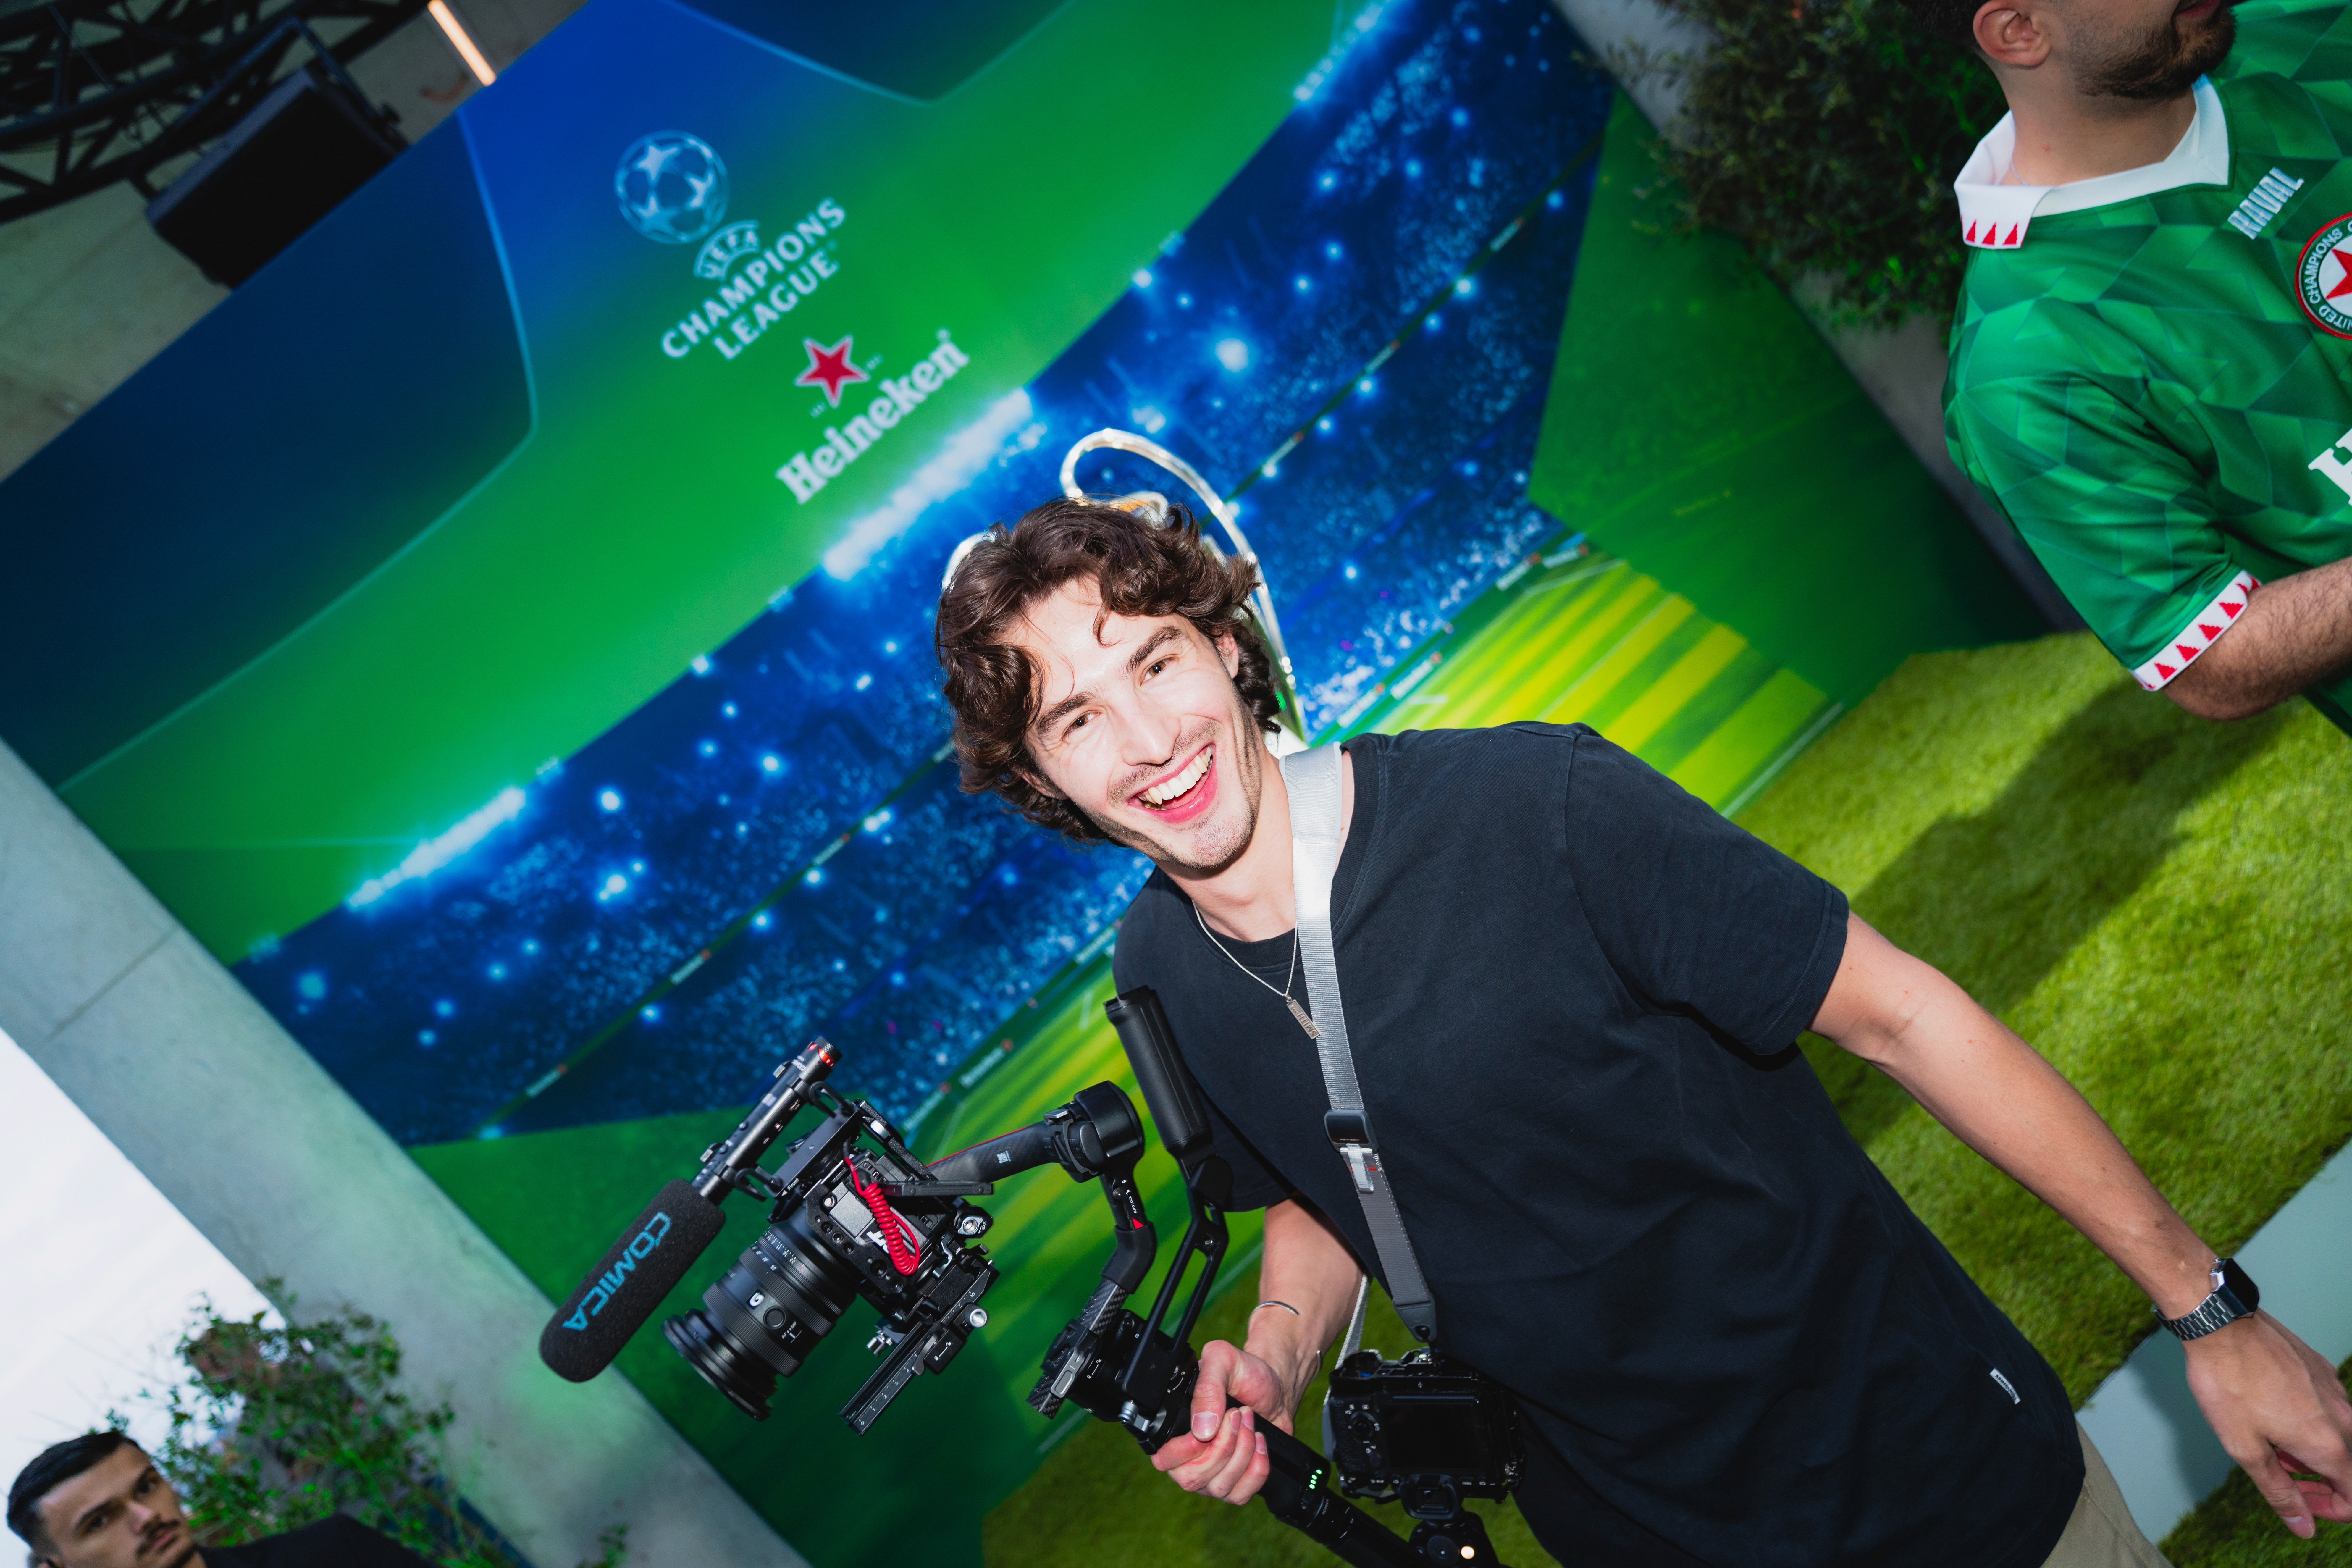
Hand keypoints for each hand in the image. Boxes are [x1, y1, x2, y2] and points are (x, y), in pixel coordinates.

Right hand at [1150, 1338, 1297, 1505]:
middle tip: (1237, 1415)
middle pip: (1193, 1479)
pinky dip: (1257, 1468)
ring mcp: (1213, 1477)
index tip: (1211, 1427)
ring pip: (1219, 1487)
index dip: (1186, 1449)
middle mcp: (1190, 1459)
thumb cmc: (1245, 1374)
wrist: (1275, 1387)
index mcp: (1175, 1431)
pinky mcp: (1238, 1485)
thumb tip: (1201, 1429)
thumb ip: (1207, 1387)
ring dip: (1242, 1452)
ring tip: (1249, 1421)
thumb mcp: (1224, 1361)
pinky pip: (1242, 1494)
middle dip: (1222, 1447)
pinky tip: (1260, 1442)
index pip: (1164, 1460)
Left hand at [2185, 1312, 2351, 1537]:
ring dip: (2308, 1450)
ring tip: (2268, 1441)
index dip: (2329, 1509)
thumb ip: (2280, 1492)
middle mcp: (2344, 1418)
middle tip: (2276, 1473)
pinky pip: (2326, 1408)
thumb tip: (2305, 1527)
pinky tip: (2271, 1411)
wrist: (2221, 1325)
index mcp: (2330, 1445)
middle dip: (2315, 1481)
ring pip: (2335, 1437)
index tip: (2296, 1500)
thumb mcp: (2245, 1449)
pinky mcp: (2322, 1370)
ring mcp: (2336, 1390)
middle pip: (2346, 1468)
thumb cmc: (2228, 1385)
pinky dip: (2306, 1422)